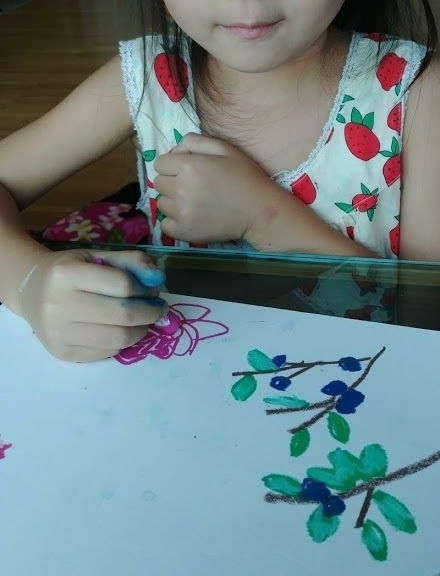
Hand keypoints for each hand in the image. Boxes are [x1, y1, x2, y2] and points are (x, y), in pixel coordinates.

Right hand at [17, 250, 167, 361]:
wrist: (31, 292)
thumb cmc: (70, 271)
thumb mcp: (97, 256)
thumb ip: (131, 262)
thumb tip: (158, 277)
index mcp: (67, 274)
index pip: (123, 285)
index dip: (145, 289)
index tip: (152, 290)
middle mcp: (59, 304)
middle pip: (123, 314)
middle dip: (149, 312)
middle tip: (157, 308)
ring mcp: (58, 332)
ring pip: (119, 338)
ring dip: (141, 330)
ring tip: (143, 321)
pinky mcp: (63, 352)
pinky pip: (107, 352)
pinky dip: (123, 342)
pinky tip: (122, 330)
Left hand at [154, 133, 274, 242]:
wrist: (259, 211)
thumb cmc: (244, 176)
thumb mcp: (224, 148)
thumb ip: (194, 142)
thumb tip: (172, 152)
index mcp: (188, 166)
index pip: (160, 163)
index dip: (173, 165)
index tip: (187, 171)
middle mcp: (180, 189)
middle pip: (158, 183)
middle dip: (172, 182)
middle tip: (193, 187)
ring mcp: (181, 213)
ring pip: (161, 204)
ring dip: (173, 202)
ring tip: (194, 203)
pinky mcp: (184, 232)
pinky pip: (165, 225)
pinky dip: (174, 222)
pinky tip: (191, 217)